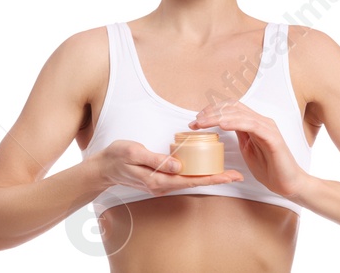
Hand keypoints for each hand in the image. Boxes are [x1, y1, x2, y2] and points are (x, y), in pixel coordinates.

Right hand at [97, 140, 242, 195]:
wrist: (102, 168)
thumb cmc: (116, 157)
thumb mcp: (134, 153)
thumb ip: (156, 159)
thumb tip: (179, 165)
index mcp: (159, 180)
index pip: (191, 180)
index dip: (213, 178)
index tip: (230, 176)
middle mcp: (163, 185)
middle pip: (195, 182)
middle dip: (217, 179)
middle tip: (238, 175)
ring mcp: (162, 184)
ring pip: (190, 180)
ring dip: (209, 177)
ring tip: (228, 172)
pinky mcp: (160, 179)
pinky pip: (183, 177)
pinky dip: (197, 174)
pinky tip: (206, 169)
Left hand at [189, 101, 311, 196]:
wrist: (288, 183)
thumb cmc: (269, 168)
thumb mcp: (248, 149)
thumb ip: (240, 135)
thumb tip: (224, 126)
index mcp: (255, 123)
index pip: (233, 108)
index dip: (214, 109)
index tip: (197, 120)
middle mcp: (262, 122)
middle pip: (233, 108)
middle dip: (211, 113)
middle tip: (195, 122)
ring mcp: (268, 128)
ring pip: (240, 114)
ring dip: (218, 117)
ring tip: (202, 123)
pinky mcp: (273, 138)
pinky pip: (252, 126)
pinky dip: (235, 123)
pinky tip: (222, 125)